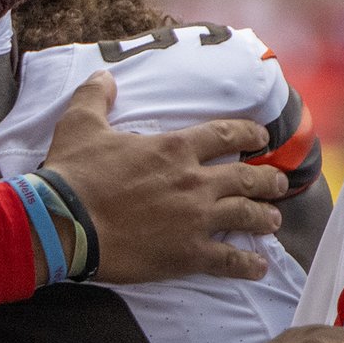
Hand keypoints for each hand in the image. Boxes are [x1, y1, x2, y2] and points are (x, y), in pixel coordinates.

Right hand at [38, 78, 289, 284]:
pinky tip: (259, 266)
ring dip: (265, 217)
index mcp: (174, 149)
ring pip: (246, 216)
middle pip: (246, 178)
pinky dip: (248, 264)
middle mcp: (194, 182)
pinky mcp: (187, 254)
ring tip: (274, 220)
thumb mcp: (80, 123)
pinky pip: (229, 260)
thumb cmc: (74, 174)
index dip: (249, 133)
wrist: (64, 222)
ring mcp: (195, 220)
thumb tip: (105, 75)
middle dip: (268, 180)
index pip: (225, 135)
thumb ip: (95, 95)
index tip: (262, 137)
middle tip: (278, 183)